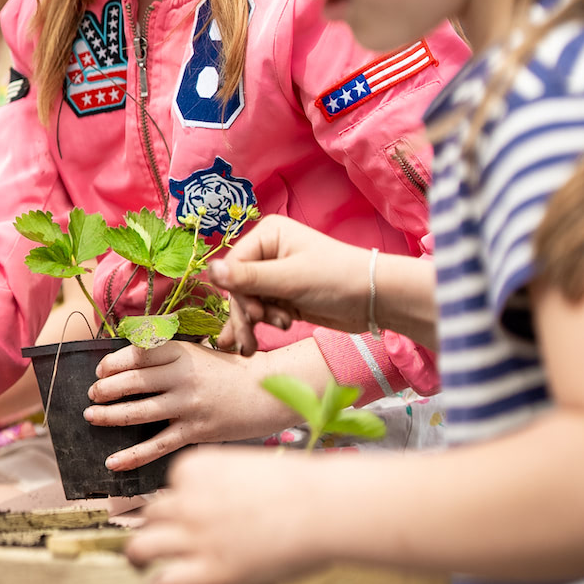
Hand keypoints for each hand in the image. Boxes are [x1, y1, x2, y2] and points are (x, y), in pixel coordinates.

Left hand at [85, 340, 281, 471]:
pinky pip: (156, 446)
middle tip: (92, 394)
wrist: (266, 391)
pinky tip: (112, 462)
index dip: (112, 363)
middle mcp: (182, 376)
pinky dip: (131, 456)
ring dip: (109, 416)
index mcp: (181, 352)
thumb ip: (165, 356)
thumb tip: (126, 363)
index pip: (136, 354)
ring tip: (92, 416)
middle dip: (104, 389)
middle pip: (132, 382)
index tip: (100, 371)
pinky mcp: (195, 431)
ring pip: (138, 412)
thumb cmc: (227, 372)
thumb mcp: (196, 353)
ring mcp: (188, 405)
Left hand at [126, 446, 326, 583]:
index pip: (172, 485)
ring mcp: (196, 536)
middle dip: (158, 527)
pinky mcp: (210, 571)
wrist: (323, 508)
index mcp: (197, 468)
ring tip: (140, 566)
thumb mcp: (250, 469)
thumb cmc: (300, 488)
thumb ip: (224, 485)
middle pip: (153, 514)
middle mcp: (188, 500)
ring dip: (137, 558)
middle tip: (165, 539)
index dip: (181, 500)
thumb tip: (218, 507)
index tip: (191, 512)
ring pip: (142, 547)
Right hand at [207, 217, 370, 349]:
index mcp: (268, 235)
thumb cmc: (336, 278)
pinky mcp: (285, 296)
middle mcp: (268, 252)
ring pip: (248, 303)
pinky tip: (251, 345)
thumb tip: (209, 271)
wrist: (375, 299)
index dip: (238, 295)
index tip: (252, 316)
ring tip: (252, 348)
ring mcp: (276, 275)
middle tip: (249, 343)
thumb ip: (248, 279)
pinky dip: (259, 327)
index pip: (234, 267)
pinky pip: (261, 312)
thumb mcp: (290, 279)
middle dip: (245, 316)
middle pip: (239, 288)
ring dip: (252, 325)